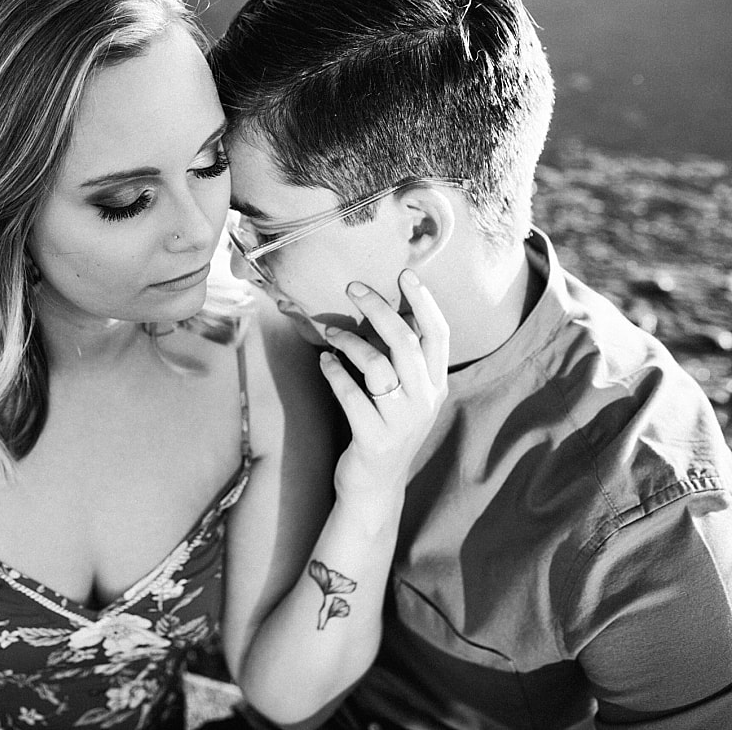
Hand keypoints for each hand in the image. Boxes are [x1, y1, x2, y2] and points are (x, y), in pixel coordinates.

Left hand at [319, 270, 448, 496]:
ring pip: (378, 367)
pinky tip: (324, 361)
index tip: (405, 273)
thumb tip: (388, 308)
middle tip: (353, 287)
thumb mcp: (404, 394)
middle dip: (379, 308)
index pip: (439, 335)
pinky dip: (334, 372)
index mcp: (435, 386)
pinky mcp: (374, 439)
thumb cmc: (384, 428)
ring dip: (350, 342)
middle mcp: (424, 401)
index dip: (424, 302)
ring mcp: (401, 422)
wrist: (374, 488)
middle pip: (407, 343)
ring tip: (329, 332)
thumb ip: (402, 358)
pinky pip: (351, 395)